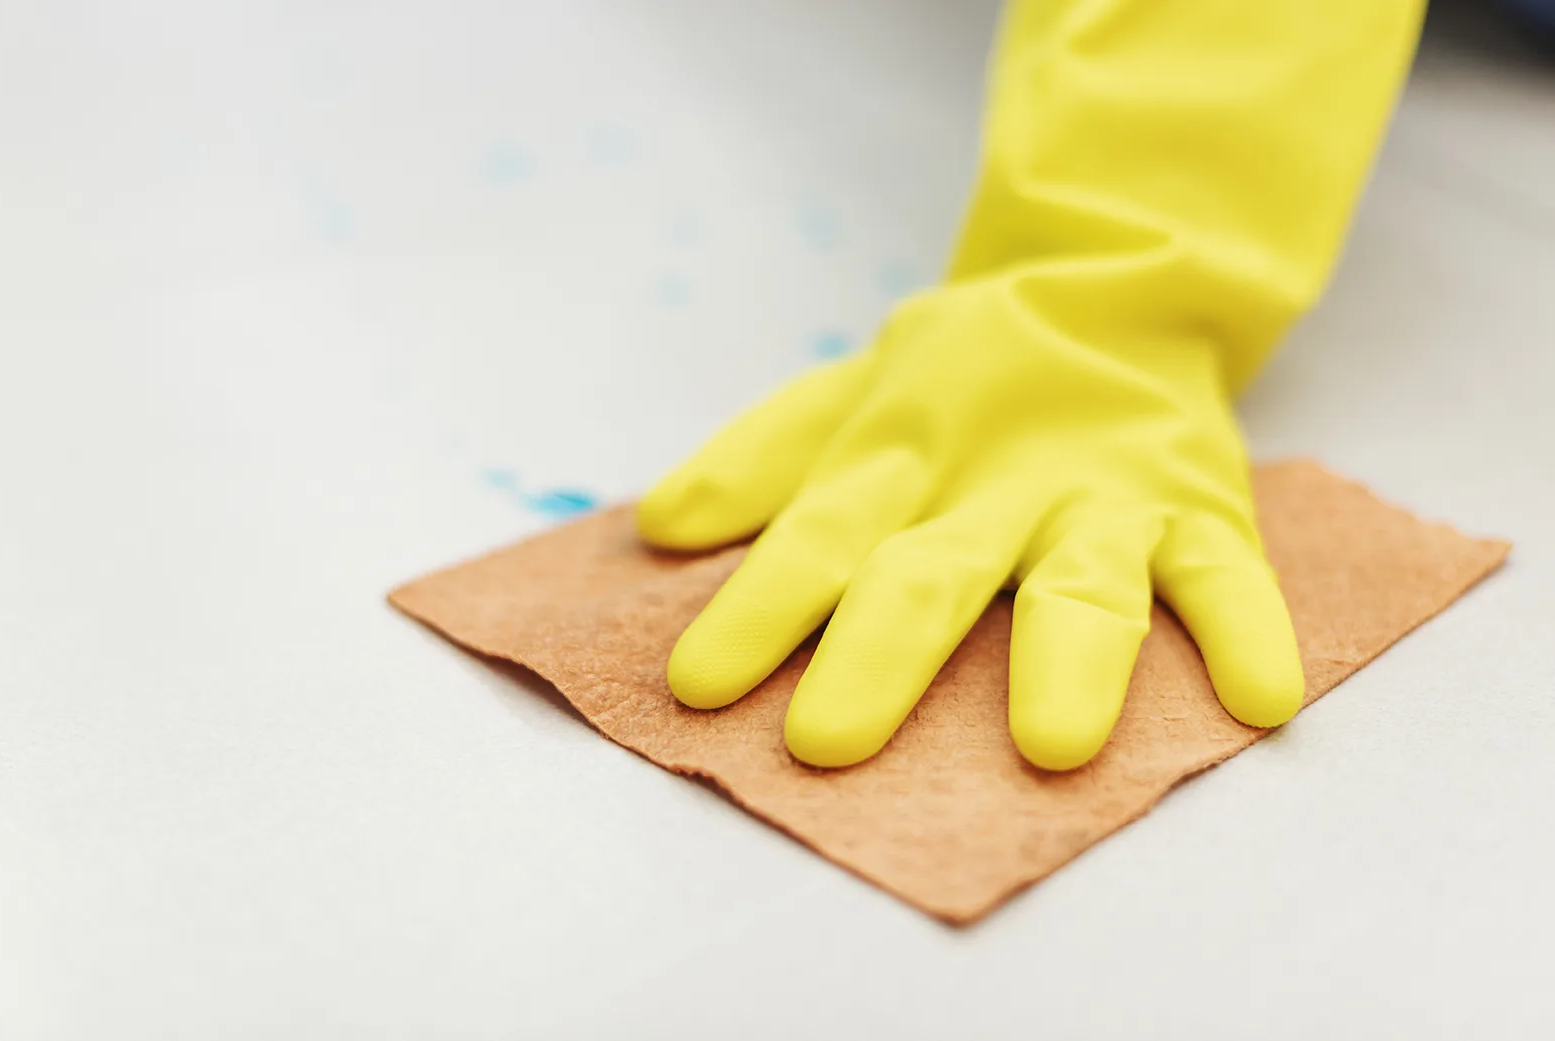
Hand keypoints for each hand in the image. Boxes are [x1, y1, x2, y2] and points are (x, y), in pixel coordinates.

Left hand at [635, 277, 1302, 769]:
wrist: (1112, 283)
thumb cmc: (961, 372)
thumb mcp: (849, 395)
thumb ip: (759, 457)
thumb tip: (658, 523)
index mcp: (900, 460)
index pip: (816, 538)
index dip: (758, 610)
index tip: (698, 687)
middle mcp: (995, 486)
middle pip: (930, 575)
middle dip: (879, 654)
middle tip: (827, 738)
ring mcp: (1104, 499)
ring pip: (1084, 585)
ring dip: (1068, 660)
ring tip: (1050, 745)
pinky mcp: (1199, 506)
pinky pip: (1229, 574)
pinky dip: (1248, 630)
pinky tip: (1259, 700)